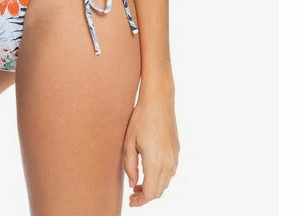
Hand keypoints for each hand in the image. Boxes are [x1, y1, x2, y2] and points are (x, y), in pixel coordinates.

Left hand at [123, 90, 179, 206]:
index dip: (140, 201)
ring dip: (153, 187)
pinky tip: (150, 171)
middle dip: (146, 196)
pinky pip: (170, 172)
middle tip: (133, 194)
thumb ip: (130, 166)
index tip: (131, 201)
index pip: (150, 192)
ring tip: (138, 184)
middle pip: (159, 191)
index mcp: (155, 162)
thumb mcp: (129, 142)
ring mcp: (174, 157)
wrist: (158, 102)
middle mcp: (168, 163)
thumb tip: (133, 183)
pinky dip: (160, 178)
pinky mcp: (176, 151)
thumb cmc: (141, 119)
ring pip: (165, 183)